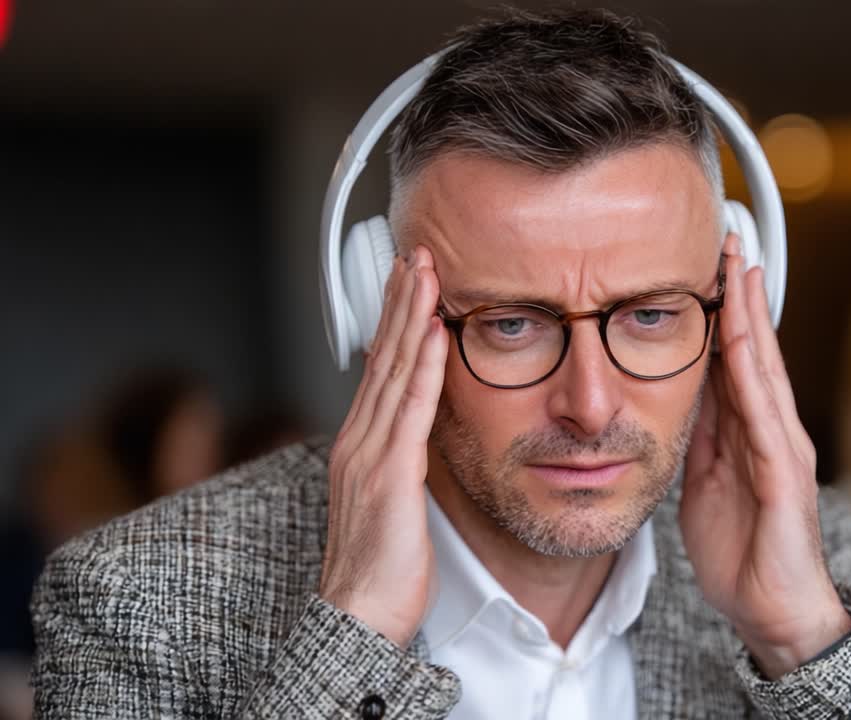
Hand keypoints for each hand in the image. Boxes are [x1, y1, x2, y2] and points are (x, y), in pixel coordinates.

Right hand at [320, 245, 449, 646]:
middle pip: (382, 356)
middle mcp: (358, 441)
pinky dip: (422, 367)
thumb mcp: (390, 501)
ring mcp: (369, 456)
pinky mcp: (388, 477)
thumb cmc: (379, 567)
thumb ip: (399, 459)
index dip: (393, 321)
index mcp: (359, 446)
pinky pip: (410, 411)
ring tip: (425, 272)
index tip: (408, 282)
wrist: (357, 617)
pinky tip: (435, 332)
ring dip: (411, 317)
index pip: (379, 368)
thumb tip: (416, 434)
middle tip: (416, 253)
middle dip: (399, 301)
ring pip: (394, 371)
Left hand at [680, 235, 850, 678]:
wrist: (772, 612)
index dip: (725, 309)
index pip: (737, 358)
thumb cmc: (742, 552)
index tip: (709, 264)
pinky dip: (756, 374)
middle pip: (756, 349)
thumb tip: (678, 396)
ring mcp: (784, 449)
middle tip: (728, 236)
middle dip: (742, 292)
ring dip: (752, 316)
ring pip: (765, 369)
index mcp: (751, 432)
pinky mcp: (785, 477)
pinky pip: (766, 416)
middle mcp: (774, 430)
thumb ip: (700, 438)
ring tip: (740, 266)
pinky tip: (745, 341)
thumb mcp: (704, 484)